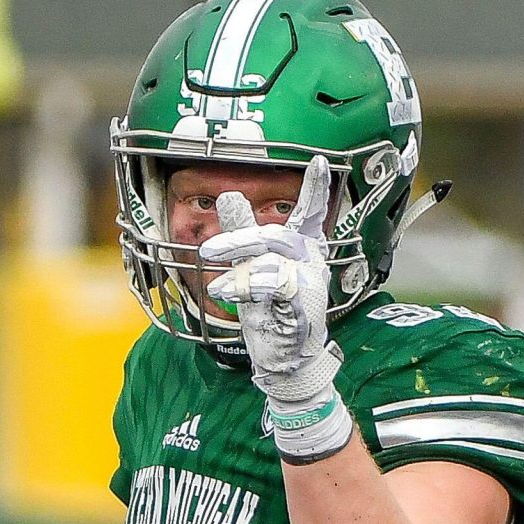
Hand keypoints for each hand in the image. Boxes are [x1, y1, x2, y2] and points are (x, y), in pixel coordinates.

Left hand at [202, 156, 340, 405]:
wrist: (284, 361)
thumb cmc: (270, 315)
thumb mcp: (248, 271)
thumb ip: (241, 234)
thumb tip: (228, 195)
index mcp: (300, 250)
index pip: (310, 215)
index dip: (314, 190)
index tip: (316, 162)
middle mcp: (309, 261)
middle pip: (274, 235)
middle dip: (238, 239)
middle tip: (206, 251)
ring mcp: (309, 282)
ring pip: (271, 259)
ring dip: (237, 268)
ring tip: (214, 286)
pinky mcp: (302, 305)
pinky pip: (275, 285)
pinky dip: (247, 286)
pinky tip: (226, 293)